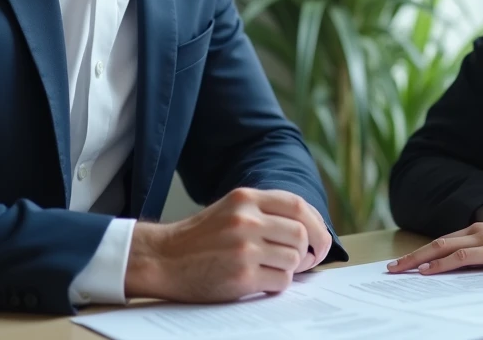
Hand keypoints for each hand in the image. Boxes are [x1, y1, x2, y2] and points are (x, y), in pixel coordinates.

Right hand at [124, 187, 331, 301]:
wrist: (163, 258)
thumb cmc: (201, 237)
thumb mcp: (231, 209)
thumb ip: (265, 212)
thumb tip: (310, 229)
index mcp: (245, 198)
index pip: (298, 205)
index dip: (317, 223)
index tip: (320, 239)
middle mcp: (246, 220)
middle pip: (300, 233)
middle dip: (309, 250)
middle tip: (306, 260)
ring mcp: (243, 249)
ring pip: (293, 259)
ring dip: (290, 268)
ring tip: (273, 269)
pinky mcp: (240, 276)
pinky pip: (280, 281)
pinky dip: (278, 284)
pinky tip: (263, 281)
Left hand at [386, 223, 482, 274]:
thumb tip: (462, 273)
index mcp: (479, 231)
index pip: (443, 242)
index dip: (422, 252)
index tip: (403, 264)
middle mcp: (478, 230)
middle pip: (437, 243)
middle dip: (411, 256)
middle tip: (390, 268)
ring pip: (442, 248)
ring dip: (418, 259)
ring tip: (399, 270)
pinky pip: (460, 257)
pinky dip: (441, 264)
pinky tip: (427, 271)